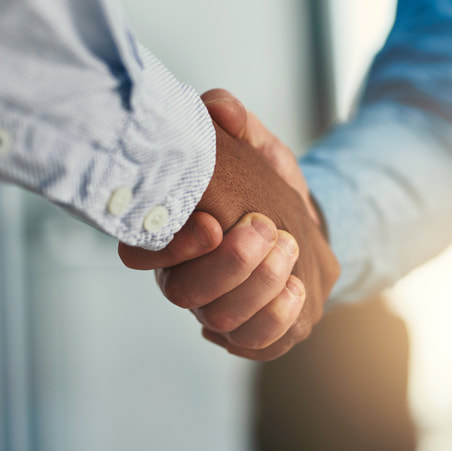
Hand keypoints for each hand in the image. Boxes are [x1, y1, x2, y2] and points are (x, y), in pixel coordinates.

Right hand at [119, 92, 337, 360]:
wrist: (313, 227)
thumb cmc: (268, 188)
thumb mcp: (256, 148)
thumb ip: (236, 122)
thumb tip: (217, 106)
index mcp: (171, 238)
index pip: (138, 254)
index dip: (168, 247)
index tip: (211, 223)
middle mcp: (186, 281)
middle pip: (183, 293)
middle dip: (230, 263)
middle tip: (265, 227)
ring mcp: (218, 313)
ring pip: (221, 320)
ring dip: (260, 283)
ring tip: (289, 246)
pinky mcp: (255, 336)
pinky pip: (257, 344)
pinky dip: (279, 315)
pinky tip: (297, 284)